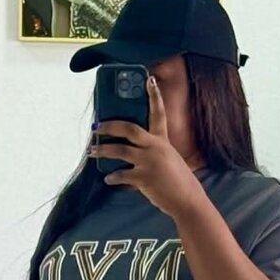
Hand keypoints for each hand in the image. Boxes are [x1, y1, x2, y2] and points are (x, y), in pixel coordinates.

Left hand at [88, 75, 204, 217]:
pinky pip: (122, 175)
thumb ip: (154, 153)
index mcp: (162, 141)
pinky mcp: (144, 178)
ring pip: (120, 150)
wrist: (187, 200)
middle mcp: (155, 147)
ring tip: (92, 151)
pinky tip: (108, 179)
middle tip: (97, 126)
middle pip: (129, 128)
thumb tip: (133, 156)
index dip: (154, 95)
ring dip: (103, 150)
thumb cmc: (179, 182)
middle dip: (110, 125)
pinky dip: (113, 177)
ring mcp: (149, 162)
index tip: (148, 79)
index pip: (158, 113)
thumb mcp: (169, 160)